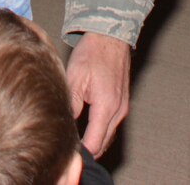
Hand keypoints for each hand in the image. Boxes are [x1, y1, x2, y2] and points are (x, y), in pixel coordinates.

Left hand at [65, 31, 131, 155]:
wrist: (111, 36)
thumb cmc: (92, 53)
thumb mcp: (74, 80)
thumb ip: (71, 107)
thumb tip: (66, 128)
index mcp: (106, 106)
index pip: (94, 143)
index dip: (80, 152)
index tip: (66, 152)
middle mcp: (119, 111)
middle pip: (103, 144)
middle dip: (87, 151)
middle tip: (68, 152)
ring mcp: (123, 107)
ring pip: (108, 136)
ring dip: (94, 143)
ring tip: (75, 144)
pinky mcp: (123, 103)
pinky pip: (112, 126)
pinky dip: (101, 132)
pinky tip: (87, 131)